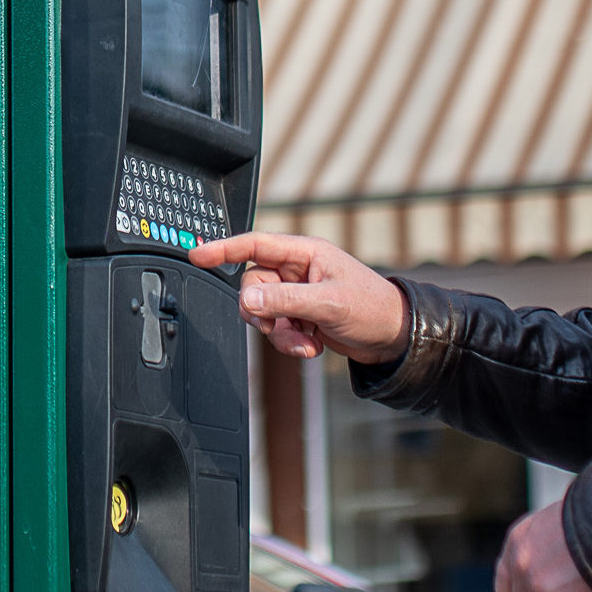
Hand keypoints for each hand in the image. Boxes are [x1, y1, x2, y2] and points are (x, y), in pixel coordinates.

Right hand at [185, 231, 410, 362]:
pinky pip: (277, 327)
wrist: (394, 337)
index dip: (223, 249)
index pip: (254, 245)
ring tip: (305, 343)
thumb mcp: (328, 303)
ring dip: (280, 333)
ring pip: (263, 311)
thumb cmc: (372, 308)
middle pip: (253, 286)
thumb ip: (285, 301)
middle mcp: (297, 270)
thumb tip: (247, 303)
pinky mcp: (300, 314)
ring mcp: (297, 294)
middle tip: (282, 327)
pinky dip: (289, 341)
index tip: (196, 255)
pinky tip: (311, 346)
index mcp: (305, 253)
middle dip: (264, 314)